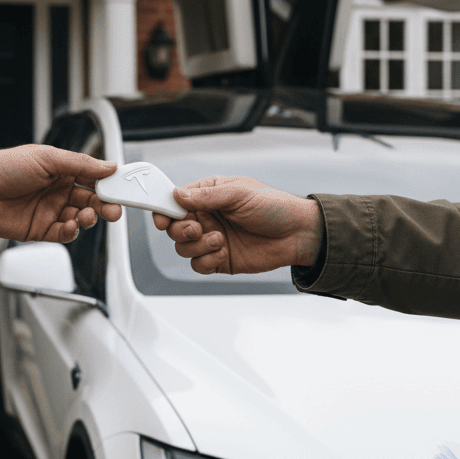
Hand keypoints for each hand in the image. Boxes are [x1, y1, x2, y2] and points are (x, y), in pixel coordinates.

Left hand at [0, 145, 122, 242]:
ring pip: (81, 219)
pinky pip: (64, 234)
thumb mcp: (48, 158)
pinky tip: (70, 226)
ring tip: (87, 216)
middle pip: (92, 201)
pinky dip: (71, 232)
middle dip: (105, 206)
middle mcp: (58, 191)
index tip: (123, 189)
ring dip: (89, 219)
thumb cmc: (4, 167)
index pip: (94, 178)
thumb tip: (109, 166)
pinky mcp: (40, 230)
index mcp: (62, 170)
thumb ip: (81, 164)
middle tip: (113, 210)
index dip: (109, 184)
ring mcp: (50, 211)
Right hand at [152, 175, 324, 274]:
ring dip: (197, 246)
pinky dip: (205, 261)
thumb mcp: (239, 193)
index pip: (175, 201)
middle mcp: (207, 217)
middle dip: (180, 230)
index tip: (161, 217)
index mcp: (209, 196)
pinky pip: (198, 265)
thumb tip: (177, 195)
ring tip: (219, 240)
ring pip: (183, 248)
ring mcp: (212, 239)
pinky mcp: (219, 259)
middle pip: (174, 227)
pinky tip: (222, 253)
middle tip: (196, 229)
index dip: (164, 209)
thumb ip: (206, 195)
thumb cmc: (274, 207)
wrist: (297, 235)